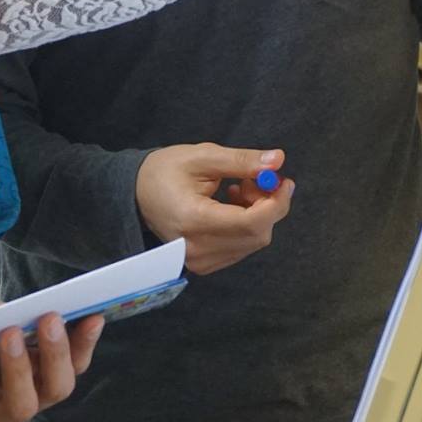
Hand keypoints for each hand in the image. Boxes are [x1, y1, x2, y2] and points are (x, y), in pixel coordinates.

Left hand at [0, 304, 102, 421]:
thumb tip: (18, 310)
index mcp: (25, 372)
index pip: (67, 364)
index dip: (83, 344)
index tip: (92, 314)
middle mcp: (14, 398)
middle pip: (56, 390)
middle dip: (58, 355)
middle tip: (49, 320)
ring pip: (21, 408)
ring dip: (19, 370)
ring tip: (8, 335)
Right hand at [135, 144, 293, 274]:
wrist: (136, 194)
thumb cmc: (165, 170)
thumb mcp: (203, 157)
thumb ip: (242, 160)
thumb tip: (278, 160)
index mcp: (194, 220)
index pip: (251, 222)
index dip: (276, 202)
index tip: (285, 181)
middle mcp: (197, 248)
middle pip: (256, 234)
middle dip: (267, 205)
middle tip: (255, 179)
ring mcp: (200, 261)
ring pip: (252, 242)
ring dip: (257, 214)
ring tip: (237, 189)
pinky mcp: (203, 264)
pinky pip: (241, 248)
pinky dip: (247, 226)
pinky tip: (231, 206)